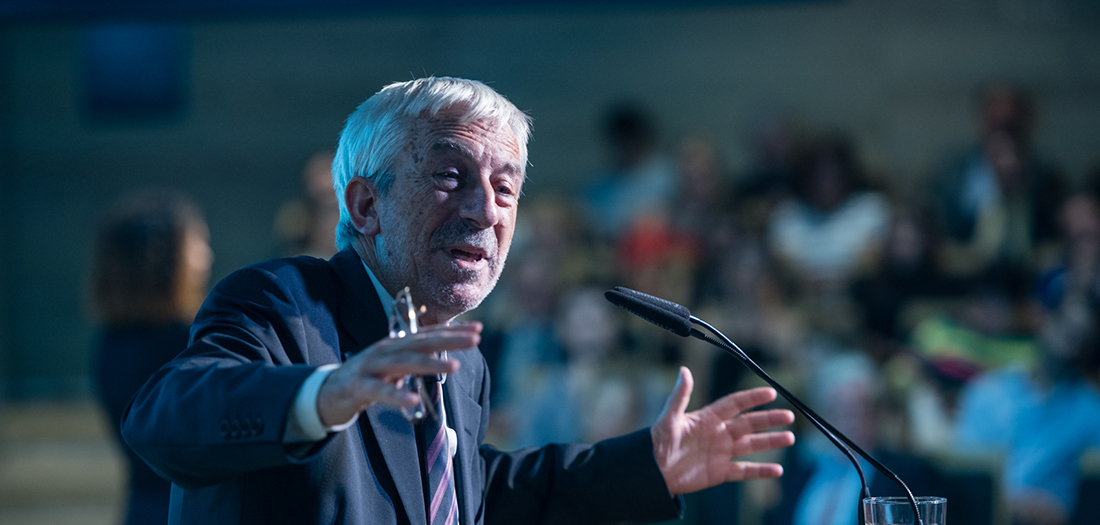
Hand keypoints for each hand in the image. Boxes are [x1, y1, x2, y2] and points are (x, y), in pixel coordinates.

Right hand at [316, 321, 480, 425]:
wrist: (326, 393)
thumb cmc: (366, 379)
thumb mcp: (393, 367)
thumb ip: (415, 362)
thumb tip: (445, 360)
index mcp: (396, 345)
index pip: (429, 335)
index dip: (453, 332)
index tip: (477, 329)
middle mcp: (386, 350)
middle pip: (422, 343)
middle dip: (450, 340)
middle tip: (476, 339)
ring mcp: (371, 366)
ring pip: (404, 362)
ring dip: (431, 364)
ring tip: (455, 367)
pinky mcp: (359, 386)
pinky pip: (380, 391)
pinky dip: (397, 395)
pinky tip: (414, 401)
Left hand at [651, 366, 794, 494]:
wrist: (652, 471)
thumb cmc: (658, 442)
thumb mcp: (669, 417)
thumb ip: (680, 395)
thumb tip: (684, 370)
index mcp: (708, 418)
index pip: (735, 404)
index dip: (752, 398)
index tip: (770, 392)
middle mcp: (719, 433)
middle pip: (749, 424)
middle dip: (769, 419)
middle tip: (789, 416)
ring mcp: (721, 452)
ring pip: (751, 445)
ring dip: (770, 441)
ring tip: (789, 437)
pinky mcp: (720, 472)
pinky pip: (745, 470)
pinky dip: (761, 471)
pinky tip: (777, 470)